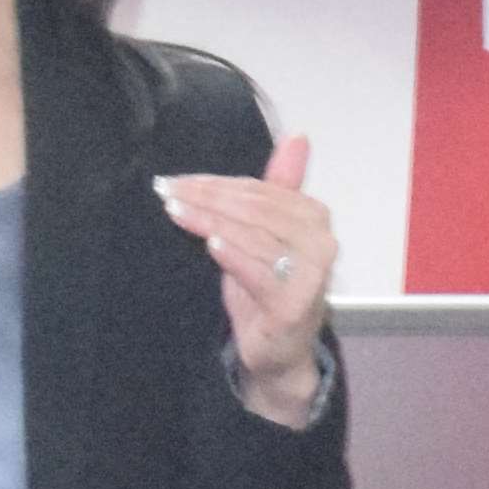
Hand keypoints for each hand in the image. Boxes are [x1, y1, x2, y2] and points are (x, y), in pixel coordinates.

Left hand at [154, 134, 338, 427]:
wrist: (279, 352)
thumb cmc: (268, 289)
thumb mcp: (267, 234)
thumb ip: (276, 188)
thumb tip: (297, 136)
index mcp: (315, 219)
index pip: (260, 190)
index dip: (217, 183)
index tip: (177, 180)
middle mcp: (321, 244)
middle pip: (256, 210)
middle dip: (207, 198)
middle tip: (166, 191)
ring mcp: (312, 276)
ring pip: (253, 237)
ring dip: (210, 221)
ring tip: (175, 211)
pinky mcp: (294, 305)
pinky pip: (259, 272)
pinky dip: (234, 255)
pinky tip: (210, 243)